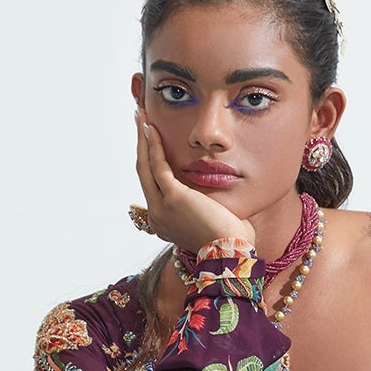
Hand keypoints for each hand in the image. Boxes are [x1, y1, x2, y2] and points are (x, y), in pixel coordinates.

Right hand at [134, 106, 256, 256]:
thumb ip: (209, 205)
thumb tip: (216, 193)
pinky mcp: (172, 197)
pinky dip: (153, 145)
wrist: (232, 254)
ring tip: (140, 116)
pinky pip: (158, 165)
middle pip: (143, 174)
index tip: (149, 144)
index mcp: (166, 224)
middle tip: (138, 121)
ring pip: (145, 167)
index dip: (149, 163)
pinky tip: (152, 128)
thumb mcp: (214, 221)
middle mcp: (158, 217)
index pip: (153, 187)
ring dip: (143, 140)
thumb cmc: (231, 242)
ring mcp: (162, 208)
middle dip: (140, 145)